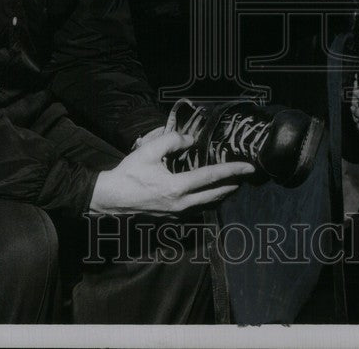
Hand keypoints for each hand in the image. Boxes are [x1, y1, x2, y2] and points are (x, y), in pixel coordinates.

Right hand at [90, 129, 253, 215]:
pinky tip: (213, 193)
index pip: (211, 177)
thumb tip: (191, 140)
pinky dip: (209, 200)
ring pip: (208, 205)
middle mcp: (181, 204)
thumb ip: (173, 141)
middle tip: (247, 176)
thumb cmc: (129, 173)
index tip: (249, 166)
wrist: (109, 198)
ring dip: (223, 194)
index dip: (232, 170)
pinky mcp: (171, 218)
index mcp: (176, 187)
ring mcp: (176, 214)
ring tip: (235, 183)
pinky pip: (198, 209)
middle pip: (216, 195)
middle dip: (234, 184)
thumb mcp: (149, 150)